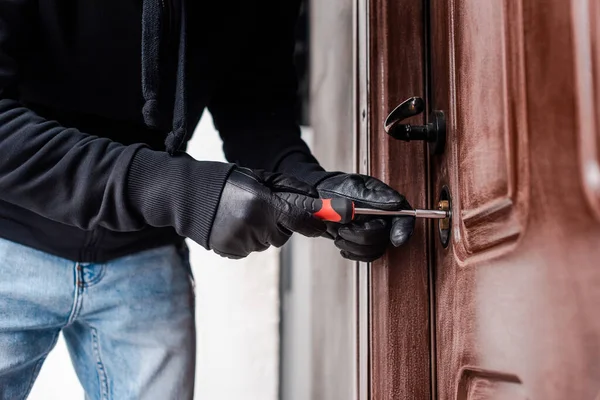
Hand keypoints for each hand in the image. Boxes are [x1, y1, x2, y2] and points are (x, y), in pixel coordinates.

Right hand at [209, 168, 325, 258]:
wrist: (190, 195)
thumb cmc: (228, 183)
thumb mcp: (260, 178)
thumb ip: (290, 189)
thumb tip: (316, 201)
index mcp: (262, 203)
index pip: (299, 219)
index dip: (314, 224)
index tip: (322, 226)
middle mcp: (253, 224)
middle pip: (282, 235)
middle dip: (278, 225)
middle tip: (261, 209)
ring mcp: (241, 240)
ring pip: (266, 243)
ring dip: (261, 232)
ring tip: (241, 216)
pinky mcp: (231, 251)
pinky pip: (250, 249)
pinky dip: (246, 240)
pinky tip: (233, 225)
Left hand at [315, 173, 414, 261]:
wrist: (319, 197)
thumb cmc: (337, 188)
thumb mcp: (353, 187)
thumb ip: (373, 196)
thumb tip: (396, 202)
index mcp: (385, 201)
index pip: (404, 216)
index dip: (404, 229)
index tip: (396, 240)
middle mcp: (382, 218)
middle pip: (385, 237)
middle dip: (363, 237)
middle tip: (343, 230)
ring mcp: (373, 231)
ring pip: (375, 249)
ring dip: (354, 246)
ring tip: (339, 235)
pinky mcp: (362, 242)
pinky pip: (366, 256)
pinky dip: (353, 253)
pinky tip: (342, 245)